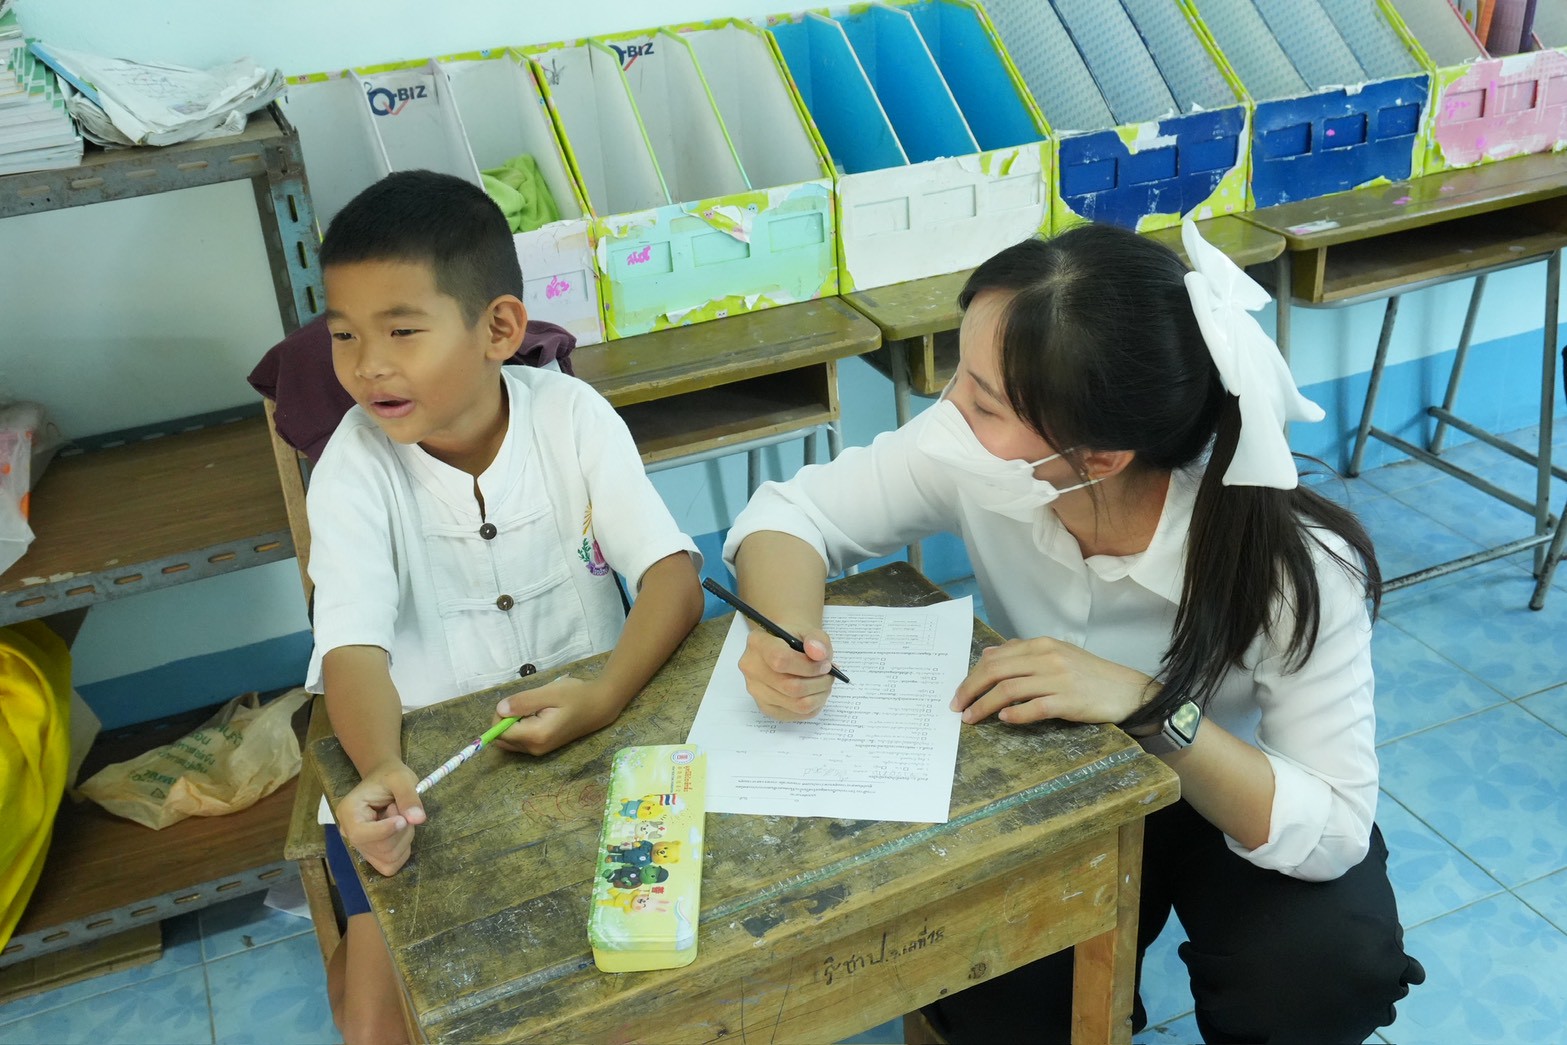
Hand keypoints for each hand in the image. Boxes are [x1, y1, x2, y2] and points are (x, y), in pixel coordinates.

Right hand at [335, 761, 425, 876]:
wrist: (385, 780)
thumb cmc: (390, 777)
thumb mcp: (401, 778)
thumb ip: (408, 796)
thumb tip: (418, 819)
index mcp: (348, 813)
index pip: (360, 834)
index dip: (385, 831)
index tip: (403, 820)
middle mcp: (349, 834)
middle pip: (380, 849)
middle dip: (401, 830)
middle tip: (400, 808)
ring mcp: (361, 847)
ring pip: (388, 858)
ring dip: (404, 838)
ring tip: (399, 817)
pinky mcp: (373, 856)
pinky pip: (391, 865)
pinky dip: (403, 849)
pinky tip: (399, 832)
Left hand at [491, 676, 616, 755]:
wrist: (599, 707)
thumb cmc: (576, 695)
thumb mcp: (550, 692)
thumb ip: (523, 701)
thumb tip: (500, 709)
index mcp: (536, 736)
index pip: (500, 731)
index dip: (501, 714)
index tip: (519, 701)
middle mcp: (534, 748)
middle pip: (501, 738)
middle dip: (505, 720)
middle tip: (526, 703)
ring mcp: (537, 751)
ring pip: (508, 740)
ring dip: (513, 723)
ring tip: (534, 709)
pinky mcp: (540, 748)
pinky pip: (518, 740)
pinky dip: (520, 727)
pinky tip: (537, 715)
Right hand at [738, 624, 836, 720]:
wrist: (783, 647)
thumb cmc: (795, 639)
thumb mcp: (809, 630)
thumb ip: (817, 639)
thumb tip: (819, 654)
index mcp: (758, 643)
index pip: (780, 660)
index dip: (809, 666)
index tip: (824, 664)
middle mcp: (751, 668)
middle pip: (790, 687)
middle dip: (819, 682)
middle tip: (829, 675)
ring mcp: (756, 690)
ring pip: (796, 704)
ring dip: (819, 696)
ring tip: (824, 684)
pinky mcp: (765, 707)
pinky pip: (796, 715)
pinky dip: (813, 706)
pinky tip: (815, 693)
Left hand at [951, 637, 1157, 726]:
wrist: (1127, 690)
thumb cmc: (1089, 675)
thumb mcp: (1055, 655)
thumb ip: (1022, 653)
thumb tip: (988, 654)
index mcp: (1041, 644)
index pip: (995, 659)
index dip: (972, 676)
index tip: (959, 693)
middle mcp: (1047, 658)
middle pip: (996, 672)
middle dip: (970, 690)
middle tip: (957, 707)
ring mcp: (1057, 679)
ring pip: (1008, 690)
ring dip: (984, 706)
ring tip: (971, 718)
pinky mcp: (1068, 701)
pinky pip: (1033, 708)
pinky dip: (1014, 715)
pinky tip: (1003, 720)